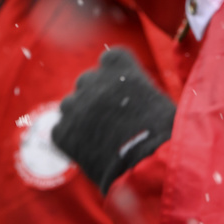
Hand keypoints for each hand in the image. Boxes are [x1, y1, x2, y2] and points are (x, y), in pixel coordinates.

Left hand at [51, 47, 174, 193]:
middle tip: (111, 118)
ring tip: (100, 136)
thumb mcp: (156, 97)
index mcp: (117, 64)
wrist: (148, 163)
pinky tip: (89, 150)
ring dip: (81, 115)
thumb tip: (129, 97)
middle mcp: (92, 79)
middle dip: (96, 95)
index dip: (116, 77)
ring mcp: (75, 105)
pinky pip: (61, 130)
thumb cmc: (162, 130)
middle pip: (87, 81)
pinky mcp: (63, 132)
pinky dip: (71, 139)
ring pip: (71, 105)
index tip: (124, 92)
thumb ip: (135, 88)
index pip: (109, 59)